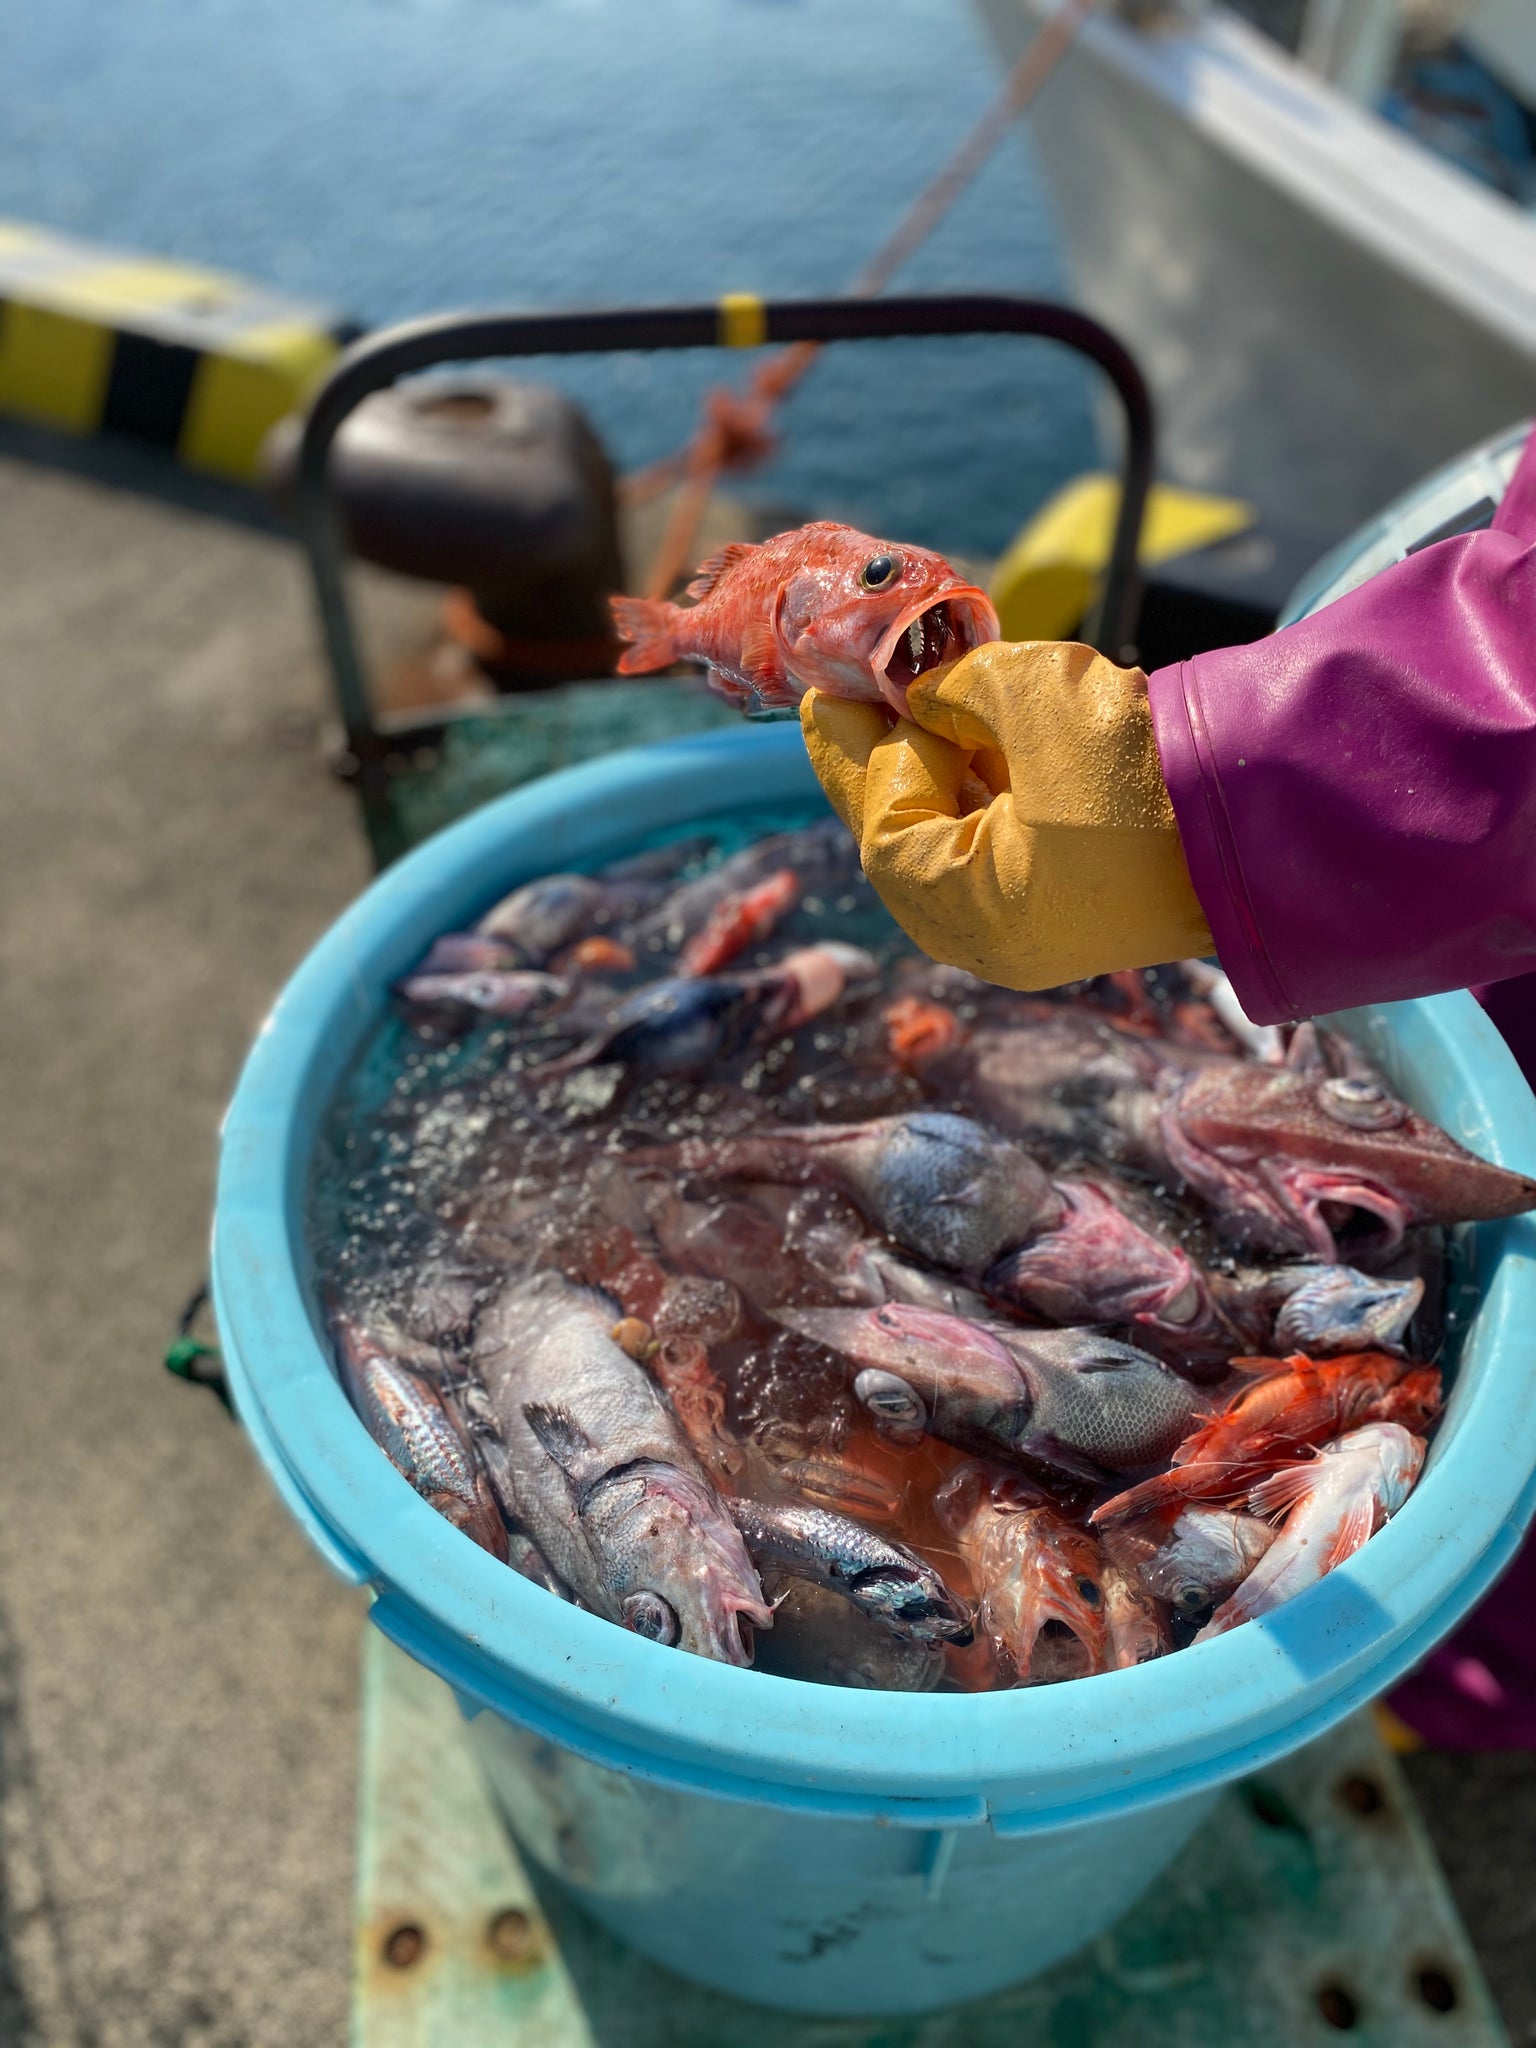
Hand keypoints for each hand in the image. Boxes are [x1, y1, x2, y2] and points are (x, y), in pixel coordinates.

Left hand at [799, 640, 1212, 989]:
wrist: (1278, 810)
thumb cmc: (1147, 763)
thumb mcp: (1031, 696)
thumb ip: (954, 689)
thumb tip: (921, 692)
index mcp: (973, 913)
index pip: (887, 829)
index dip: (873, 754)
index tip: (860, 689)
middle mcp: (994, 941)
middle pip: (906, 848)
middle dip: (878, 768)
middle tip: (836, 700)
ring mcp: (1036, 933)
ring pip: (952, 848)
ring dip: (930, 777)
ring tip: (904, 706)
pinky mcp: (1073, 908)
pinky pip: (999, 853)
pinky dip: (977, 798)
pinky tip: (968, 743)